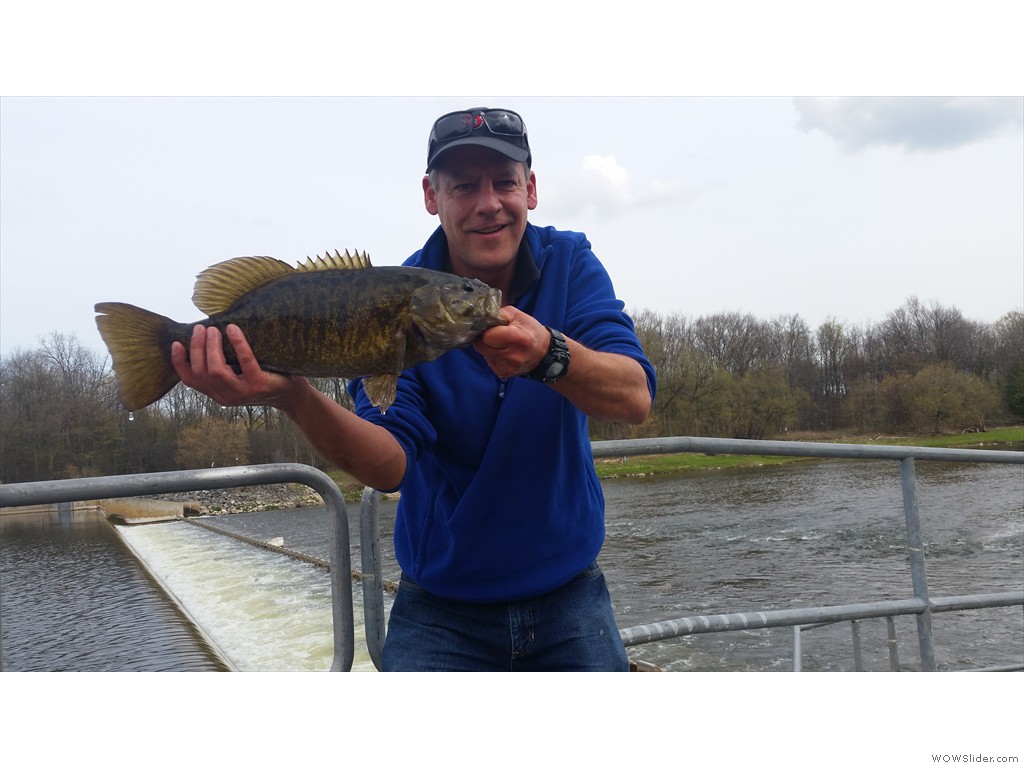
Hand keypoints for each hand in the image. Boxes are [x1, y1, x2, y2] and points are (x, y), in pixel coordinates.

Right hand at [170, 324, 305, 407]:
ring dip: (212, 347)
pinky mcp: (258, 385)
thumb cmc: (263, 379)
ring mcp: (242, 393)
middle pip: (201, 372)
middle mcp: (226, 396)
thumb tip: (207, 336)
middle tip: (201, 329)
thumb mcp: (237, 376)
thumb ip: (223, 365)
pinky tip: (234, 330)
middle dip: (197, 348)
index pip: (190, 380)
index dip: (179, 362)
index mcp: (217, 394)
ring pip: (216, 370)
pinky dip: (238, 344)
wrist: (291, 396)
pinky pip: (245, 362)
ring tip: (215, 330)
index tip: (177, 343)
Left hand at [473, 306, 549, 378]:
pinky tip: (503, 352)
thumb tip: (484, 317)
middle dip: (485, 339)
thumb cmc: (532, 331)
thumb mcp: (519, 316)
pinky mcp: (503, 373)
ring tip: (501, 344)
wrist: (544, 353)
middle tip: (495, 335)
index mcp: (517, 338)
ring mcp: (507, 367)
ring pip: (484, 354)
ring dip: (489, 347)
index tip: (492, 327)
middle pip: (481, 346)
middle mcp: (512, 356)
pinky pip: (489, 361)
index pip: (487, 336)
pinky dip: (492, 355)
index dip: (487, 330)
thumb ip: (500, 314)